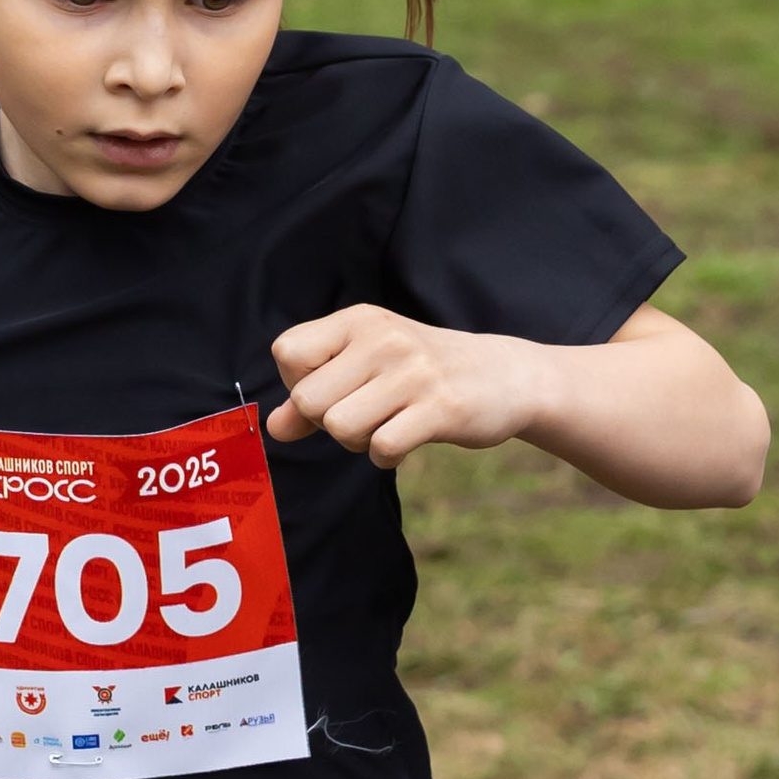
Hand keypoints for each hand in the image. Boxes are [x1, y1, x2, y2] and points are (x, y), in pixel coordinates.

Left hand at [268, 306, 552, 467]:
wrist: (505, 376)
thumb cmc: (423, 373)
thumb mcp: (367, 368)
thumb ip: (316, 396)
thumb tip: (273, 428)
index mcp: (359, 321)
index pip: (287, 352)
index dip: (298, 384)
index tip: (332, 389)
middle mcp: (383, 339)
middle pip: (309, 400)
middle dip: (328, 422)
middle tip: (364, 415)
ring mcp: (412, 373)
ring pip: (340, 427)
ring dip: (356, 442)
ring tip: (385, 426)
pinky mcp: (439, 408)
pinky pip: (381, 448)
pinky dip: (386, 457)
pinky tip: (407, 440)